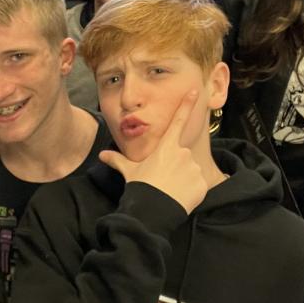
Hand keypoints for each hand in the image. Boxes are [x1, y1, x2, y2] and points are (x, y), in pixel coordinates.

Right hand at [99, 90, 208, 213]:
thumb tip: (102, 154)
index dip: (187, 105)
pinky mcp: (201, 183)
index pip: (178, 121)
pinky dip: (191, 190)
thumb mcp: (129, 171)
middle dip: (175, 165)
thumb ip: (118, 160)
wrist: (153, 211)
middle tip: (164, 180)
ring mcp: (194, 168)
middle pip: (181, 155)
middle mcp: (183, 153)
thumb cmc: (141, 187)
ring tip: (171, 190)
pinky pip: (197, 184)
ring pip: (190, 170)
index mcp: (166, 147)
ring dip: (183, 178)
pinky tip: (181, 197)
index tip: (194, 92)